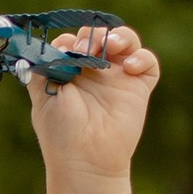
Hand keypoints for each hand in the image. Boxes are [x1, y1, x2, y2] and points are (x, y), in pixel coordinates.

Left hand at [26, 24, 160, 186]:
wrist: (85, 158)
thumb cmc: (61, 130)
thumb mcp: (44, 91)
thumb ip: (48, 63)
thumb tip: (60, 43)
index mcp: (70, 71)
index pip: (73, 41)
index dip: (69, 40)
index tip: (65, 50)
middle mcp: (94, 72)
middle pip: (100, 35)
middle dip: (92, 35)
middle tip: (85, 48)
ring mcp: (117, 78)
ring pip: (126, 41)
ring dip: (119, 36)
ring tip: (110, 45)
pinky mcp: (138, 88)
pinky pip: (148, 62)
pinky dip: (142, 57)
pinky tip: (129, 66)